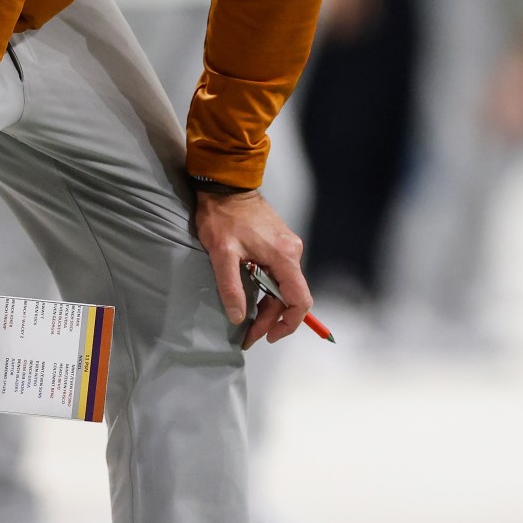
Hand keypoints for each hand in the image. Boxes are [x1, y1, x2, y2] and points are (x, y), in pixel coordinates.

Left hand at [195, 188, 309, 347]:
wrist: (226, 186)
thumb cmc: (223, 217)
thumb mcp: (222, 254)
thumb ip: (231, 287)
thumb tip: (239, 317)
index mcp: (284, 257)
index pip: (300, 300)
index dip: (288, 324)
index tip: (269, 336)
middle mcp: (292, 253)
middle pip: (290, 297)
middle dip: (271, 320)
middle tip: (248, 336)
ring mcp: (287, 248)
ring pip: (283, 288)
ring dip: (268, 308)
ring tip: (247, 324)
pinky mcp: (279, 245)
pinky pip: (278, 276)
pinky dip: (267, 292)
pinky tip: (252, 301)